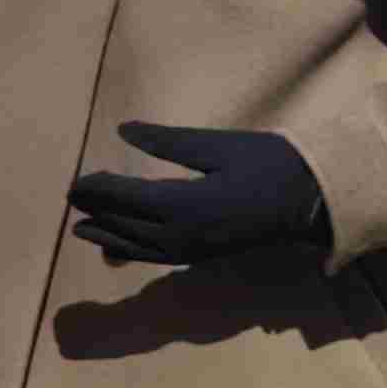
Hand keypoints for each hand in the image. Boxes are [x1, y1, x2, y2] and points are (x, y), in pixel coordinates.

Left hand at [66, 123, 325, 271]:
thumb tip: (124, 130)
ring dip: (110, 238)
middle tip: (73, 200)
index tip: (76, 182)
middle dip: (98, 213)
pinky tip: (120, 248)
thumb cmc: (270, 163)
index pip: (127, 199)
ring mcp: (194, 250)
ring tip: (83, 230)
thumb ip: (168, 141)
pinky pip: (158, 257)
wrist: (313, 200)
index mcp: (186, 205)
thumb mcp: (217, 145)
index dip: (99, 190)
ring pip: (140, 247)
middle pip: (128, 226)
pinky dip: (134, 252)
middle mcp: (184, 235)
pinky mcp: (204, 255)